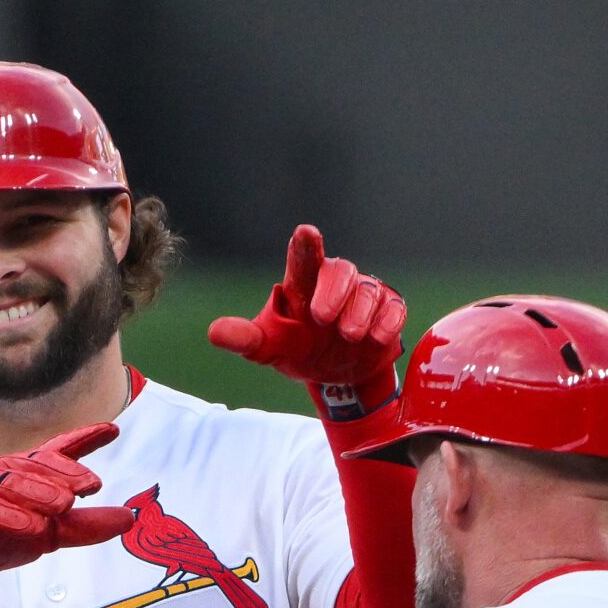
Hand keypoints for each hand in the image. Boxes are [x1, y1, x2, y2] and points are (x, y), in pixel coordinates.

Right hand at [0, 422, 133, 607]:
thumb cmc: (3, 534)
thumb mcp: (53, 534)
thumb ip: (87, 525)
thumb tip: (129, 519)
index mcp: (30, 473)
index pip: (59, 451)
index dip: (85, 438)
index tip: (113, 429)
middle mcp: (7, 470)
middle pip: (38, 464)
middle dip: (66, 472)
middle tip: (93, 485)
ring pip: (13, 482)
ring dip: (40, 492)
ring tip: (66, 505)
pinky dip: (9, 516)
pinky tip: (33, 527)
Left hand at [207, 225, 406, 403]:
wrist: (337, 375)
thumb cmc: (299, 349)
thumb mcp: (269, 347)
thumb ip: (246, 339)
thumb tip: (214, 333)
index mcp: (304, 283)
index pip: (304, 257)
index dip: (306, 244)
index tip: (306, 232)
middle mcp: (336, 284)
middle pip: (341, 271)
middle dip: (333, 293)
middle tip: (322, 319)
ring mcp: (364, 296)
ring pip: (368, 290)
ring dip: (359, 312)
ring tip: (349, 336)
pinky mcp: (388, 312)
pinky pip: (393, 308)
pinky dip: (386, 322)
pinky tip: (376, 338)